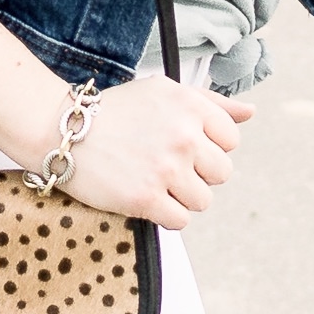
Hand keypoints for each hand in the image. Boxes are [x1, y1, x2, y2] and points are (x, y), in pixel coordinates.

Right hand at [64, 69, 252, 230]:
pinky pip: (181, 220)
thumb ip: (211, 104)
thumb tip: (250, 113)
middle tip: (167, 167)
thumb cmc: (116, 111)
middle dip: (198, 174)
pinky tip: (148, 198)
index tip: (183, 147)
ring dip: (182, 197)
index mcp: (191, 106)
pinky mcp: (146, 198)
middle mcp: (183, 136)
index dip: (208, 147)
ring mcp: (165, 169)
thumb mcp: (165, 92)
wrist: (63, 131)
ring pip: (203, 201)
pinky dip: (167, 215)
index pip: (231, 140)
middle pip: (222, 173)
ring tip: (155, 182)